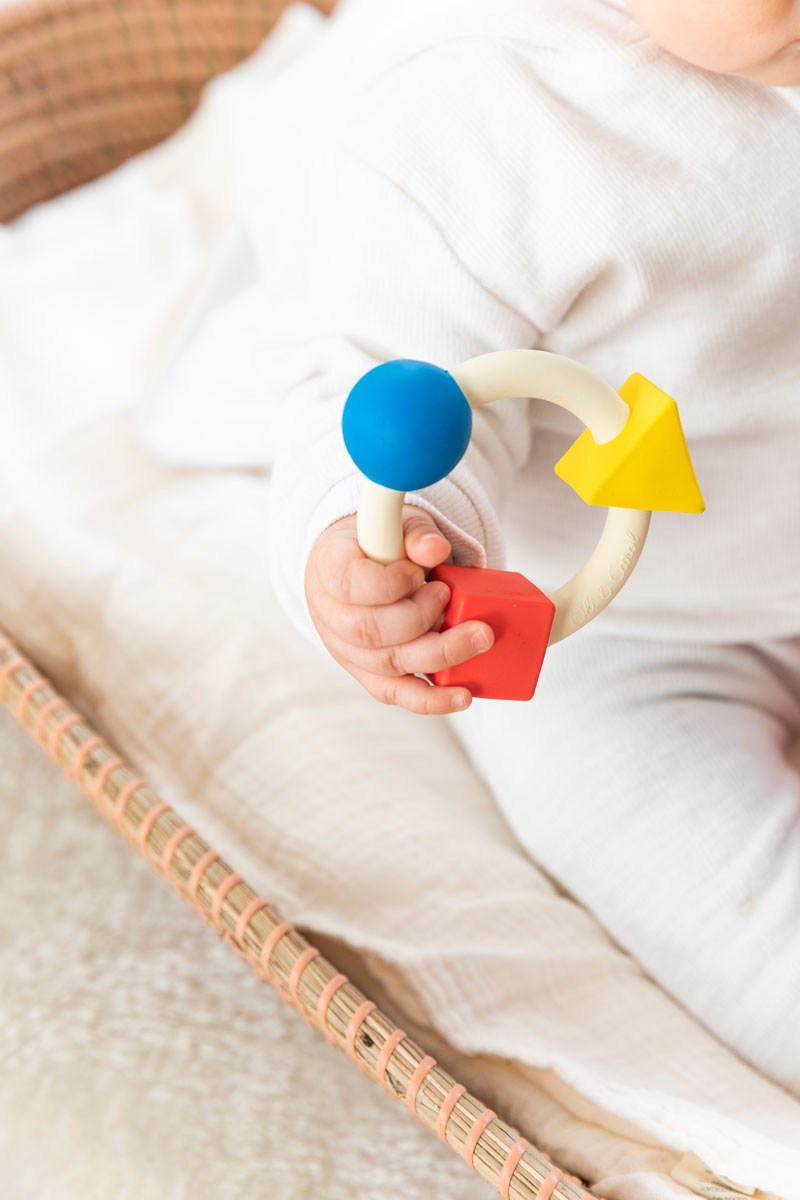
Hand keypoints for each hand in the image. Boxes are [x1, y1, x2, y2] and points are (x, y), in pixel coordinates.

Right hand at [305, 505, 493, 713]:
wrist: (355, 566)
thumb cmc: (377, 544)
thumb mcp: (394, 526)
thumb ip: (414, 534)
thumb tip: (435, 548)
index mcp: (329, 571)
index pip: (351, 584)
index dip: (391, 583)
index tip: (419, 572)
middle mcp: (330, 616)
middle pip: (371, 631)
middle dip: (421, 618)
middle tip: (448, 596)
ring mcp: (347, 650)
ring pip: (388, 665)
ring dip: (438, 654)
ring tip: (478, 638)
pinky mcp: (369, 673)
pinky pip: (396, 693)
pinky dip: (432, 699)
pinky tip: (464, 696)